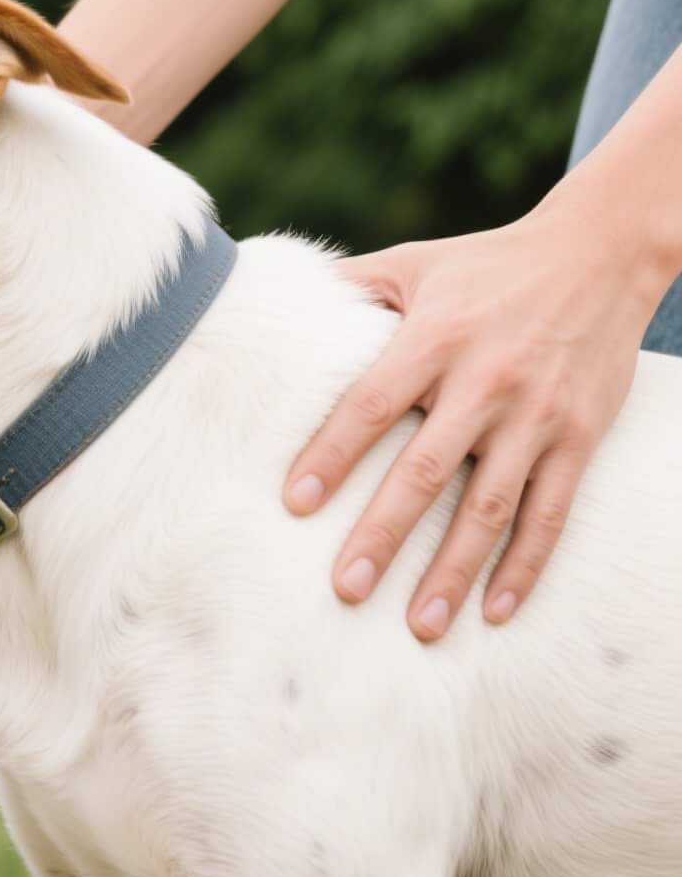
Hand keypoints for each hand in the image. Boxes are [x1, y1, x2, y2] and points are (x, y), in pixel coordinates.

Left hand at [284, 202, 665, 639]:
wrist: (600, 253)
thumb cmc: (486, 264)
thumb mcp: (413, 264)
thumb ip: (348, 287)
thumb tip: (276, 303)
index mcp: (434, 338)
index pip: (370, 405)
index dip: (332, 455)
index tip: (293, 504)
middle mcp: (486, 381)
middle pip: (426, 469)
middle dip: (384, 533)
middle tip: (345, 588)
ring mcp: (537, 415)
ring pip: (491, 505)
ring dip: (455, 569)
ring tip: (421, 624)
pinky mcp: (580, 437)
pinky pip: (553, 512)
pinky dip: (526, 565)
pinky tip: (499, 610)